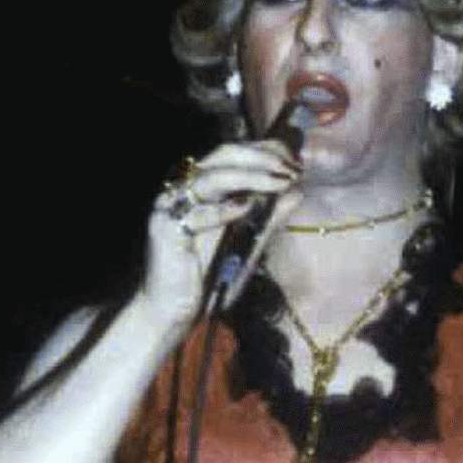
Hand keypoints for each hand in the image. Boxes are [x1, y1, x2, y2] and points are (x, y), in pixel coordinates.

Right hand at [143, 137, 303, 334]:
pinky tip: (246, 207)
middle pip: (223, 155)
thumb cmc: (208, 277)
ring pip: (210, 178)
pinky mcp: (165, 230)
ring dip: (249, 176)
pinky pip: (195, 215)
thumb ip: (270, 219)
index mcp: (201, 187)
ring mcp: (171, 206)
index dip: (266, 151)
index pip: (234, 154)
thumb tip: (297, 192)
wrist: (172, 310)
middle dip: (262, 157)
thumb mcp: (248, 245)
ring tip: (279, 182)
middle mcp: (184, 189)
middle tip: (291, 169)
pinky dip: (222, 210)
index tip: (296, 162)